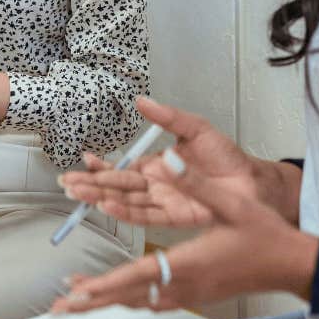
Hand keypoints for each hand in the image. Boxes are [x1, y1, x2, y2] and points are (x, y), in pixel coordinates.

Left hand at [52, 147, 318, 313]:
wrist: (290, 265)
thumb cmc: (263, 234)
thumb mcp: (230, 202)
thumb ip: (194, 182)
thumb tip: (167, 157)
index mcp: (190, 262)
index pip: (138, 275)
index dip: (105, 284)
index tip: (77, 291)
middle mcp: (185, 285)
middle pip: (130, 297)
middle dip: (93, 303)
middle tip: (59, 310)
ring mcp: (191, 295)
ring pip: (140, 302)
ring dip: (108, 302)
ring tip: (78, 303)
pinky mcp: (196, 296)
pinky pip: (154, 302)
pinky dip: (131, 300)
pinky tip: (121, 297)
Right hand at [59, 96, 301, 227]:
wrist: (253, 182)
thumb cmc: (227, 157)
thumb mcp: (195, 128)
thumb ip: (167, 117)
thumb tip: (142, 100)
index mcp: (157, 166)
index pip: (123, 168)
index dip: (102, 166)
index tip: (83, 161)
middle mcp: (156, 186)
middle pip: (117, 187)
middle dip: (91, 184)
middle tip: (66, 184)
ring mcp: (164, 203)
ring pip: (125, 201)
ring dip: (101, 198)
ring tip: (78, 193)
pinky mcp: (175, 217)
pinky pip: (145, 215)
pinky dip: (125, 211)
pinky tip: (107, 206)